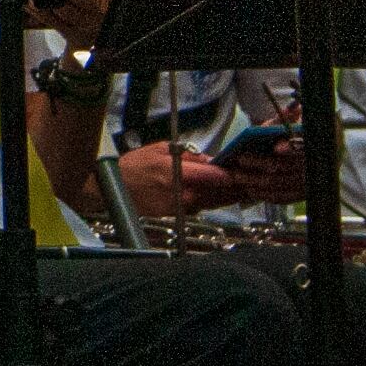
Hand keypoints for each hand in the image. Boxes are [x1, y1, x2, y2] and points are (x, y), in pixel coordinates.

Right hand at [114, 138, 305, 215]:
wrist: (114, 191)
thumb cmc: (132, 167)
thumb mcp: (158, 150)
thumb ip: (187, 155)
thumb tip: (210, 159)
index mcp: (180, 174)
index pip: (217, 176)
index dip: (234, 173)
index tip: (244, 169)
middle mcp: (186, 194)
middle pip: (222, 192)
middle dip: (238, 186)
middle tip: (252, 180)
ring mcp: (184, 207)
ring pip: (216, 202)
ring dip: (231, 196)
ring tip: (244, 189)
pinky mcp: (181, 215)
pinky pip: (204, 207)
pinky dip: (215, 202)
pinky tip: (223, 196)